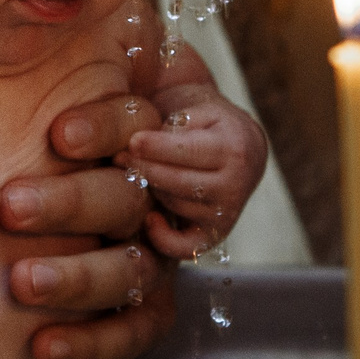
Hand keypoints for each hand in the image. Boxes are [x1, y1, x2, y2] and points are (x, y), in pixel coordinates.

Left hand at [1, 45, 267, 358]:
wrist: (84, 144)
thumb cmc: (100, 76)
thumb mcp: (116, 35)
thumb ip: (116, 12)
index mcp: (185, 127)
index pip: (158, 132)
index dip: (112, 133)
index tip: (59, 134)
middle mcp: (179, 191)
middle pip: (135, 201)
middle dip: (75, 203)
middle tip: (14, 204)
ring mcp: (161, 251)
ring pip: (133, 272)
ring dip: (78, 277)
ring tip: (22, 280)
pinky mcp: (141, 305)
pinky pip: (133, 333)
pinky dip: (90, 344)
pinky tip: (41, 346)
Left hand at [121, 59, 270, 260]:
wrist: (240, 147)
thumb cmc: (209, 124)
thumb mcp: (198, 111)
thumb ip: (174, 126)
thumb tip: (137, 145)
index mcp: (235, 148)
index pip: (190, 152)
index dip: (157, 147)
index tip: (132, 141)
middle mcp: (236, 184)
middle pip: (179, 182)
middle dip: (145, 169)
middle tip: (119, 157)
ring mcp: (226, 212)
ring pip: (177, 205)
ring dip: (149, 190)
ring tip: (129, 171)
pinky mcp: (216, 234)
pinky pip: (187, 246)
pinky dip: (165, 240)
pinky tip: (149, 220)